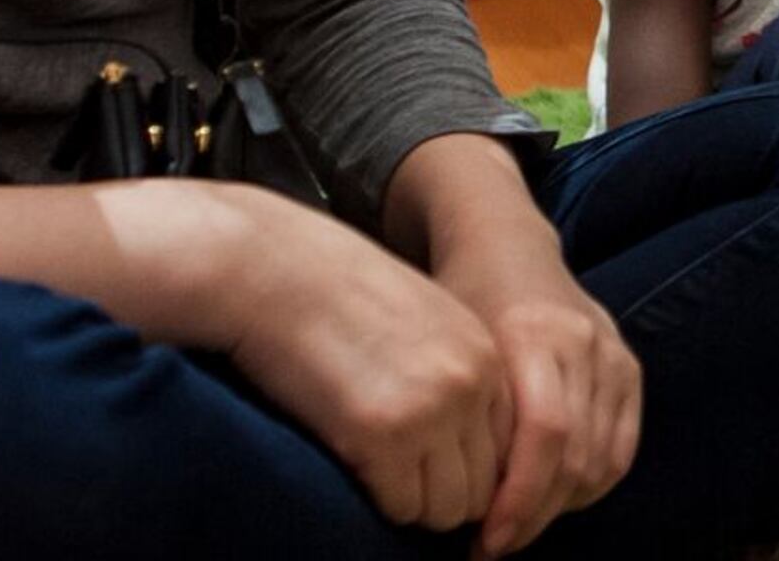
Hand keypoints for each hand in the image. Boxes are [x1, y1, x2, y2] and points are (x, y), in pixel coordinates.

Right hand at [222, 208, 513, 532]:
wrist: (271, 269)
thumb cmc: (332, 296)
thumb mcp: (420, 322)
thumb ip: (450, 375)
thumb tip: (458, 451)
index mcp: (486, 355)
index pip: (507, 449)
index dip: (466, 469)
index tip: (429, 469)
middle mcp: (470, 383)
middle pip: (483, 487)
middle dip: (442, 494)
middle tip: (399, 480)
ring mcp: (431, 410)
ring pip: (446, 509)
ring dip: (412, 504)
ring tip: (374, 471)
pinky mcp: (382, 435)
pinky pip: (400, 507)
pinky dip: (377, 501)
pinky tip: (352, 462)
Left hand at [434, 231, 644, 554]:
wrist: (505, 250)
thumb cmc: (461, 303)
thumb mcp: (451, 346)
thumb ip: (466, 415)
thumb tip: (461, 503)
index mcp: (533, 333)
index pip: (545, 434)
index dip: (518, 498)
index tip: (484, 539)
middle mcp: (583, 342)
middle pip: (576, 456)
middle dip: (534, 514)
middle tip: (495, 545)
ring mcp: (613, 354)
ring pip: (601, 461)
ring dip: (559, 508)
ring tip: (520, 524)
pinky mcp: (630, 369)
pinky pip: (621, 450)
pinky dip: (590, 486)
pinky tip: (554, 498)